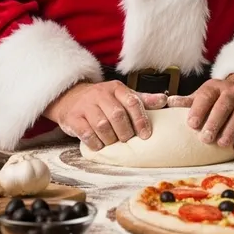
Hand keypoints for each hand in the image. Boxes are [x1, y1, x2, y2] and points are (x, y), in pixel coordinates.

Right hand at [43, 81, 167, 150]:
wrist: (70, 97)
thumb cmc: (101, 100)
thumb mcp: (122, 96)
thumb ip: (142, 100)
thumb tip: (164, 100)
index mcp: (116, 88)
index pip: (133, 102)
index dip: (141, 120)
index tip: (146, 134)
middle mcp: (101, 94)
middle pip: (118, 115)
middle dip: (125, 132)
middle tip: (127, 140)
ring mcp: (85, 106)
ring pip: (102, 125)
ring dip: (111, 138)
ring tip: (113, 142)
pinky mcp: (73, 118)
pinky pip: (86, 133)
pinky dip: (95, 143)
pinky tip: (99, 145)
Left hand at [167, 73, 233, 153]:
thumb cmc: (221, 96)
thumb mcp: (206, 94)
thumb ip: (189, 101)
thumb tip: (169, 102)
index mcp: (215, 86)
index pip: (206, 96)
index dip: (199, 109)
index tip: (191, 124)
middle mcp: (232, 92)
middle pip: (223, 106)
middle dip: (215, 122)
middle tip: (205, 138)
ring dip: (231, 130)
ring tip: (222, 143)